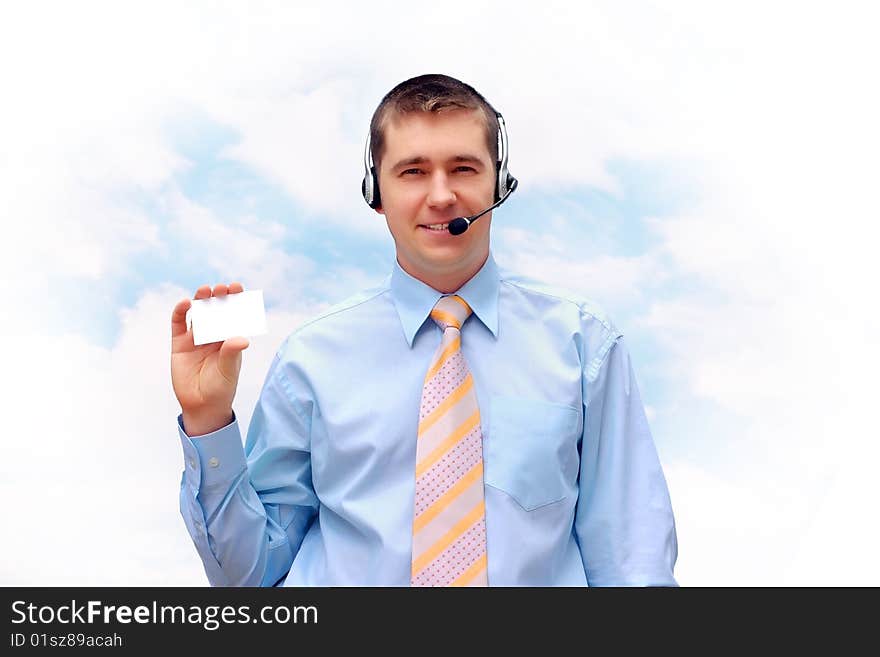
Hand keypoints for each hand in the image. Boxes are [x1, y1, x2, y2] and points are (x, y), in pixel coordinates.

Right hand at [171, 282, 249, 435]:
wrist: (201, 405)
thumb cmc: (221, 388)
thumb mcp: (228, 370)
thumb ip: (231, 353)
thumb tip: (242, 339)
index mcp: (230, 338)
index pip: (234, 314)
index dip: (236, 300)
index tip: (238, 288)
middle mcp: (213, 335)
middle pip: (216, 310)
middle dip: (219, 297)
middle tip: (222, 287)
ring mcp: (196, 338)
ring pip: (198, 313)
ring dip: (201, 300)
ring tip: (205, 290)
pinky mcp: (179, 343)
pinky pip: (179, 324)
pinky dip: (181, 312)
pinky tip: (185, 303)